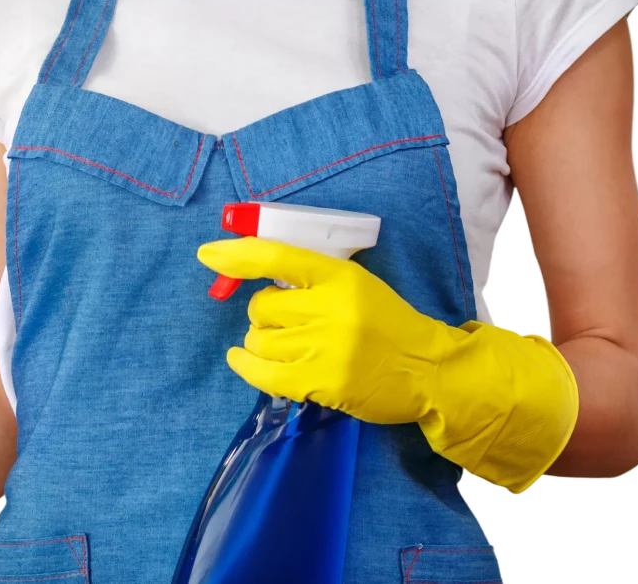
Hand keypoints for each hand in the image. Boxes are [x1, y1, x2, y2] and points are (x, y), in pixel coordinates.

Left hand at [196, 236, 458, 425]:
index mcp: (339, 276)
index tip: (208, 254)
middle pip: (262, 306)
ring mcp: (325, 348)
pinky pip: (264, 374)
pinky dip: (246, 366)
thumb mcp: (354, 284)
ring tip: (287, 345)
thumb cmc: (386, 322)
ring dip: (263, 342)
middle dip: (264, 314)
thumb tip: (250, 271)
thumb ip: (310, 278)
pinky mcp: (320, 383)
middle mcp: (330, 309)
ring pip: (260, 340)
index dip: (237, 255)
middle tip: (286, 322)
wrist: (428, 370)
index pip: (277, 257)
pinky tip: (241, 359)